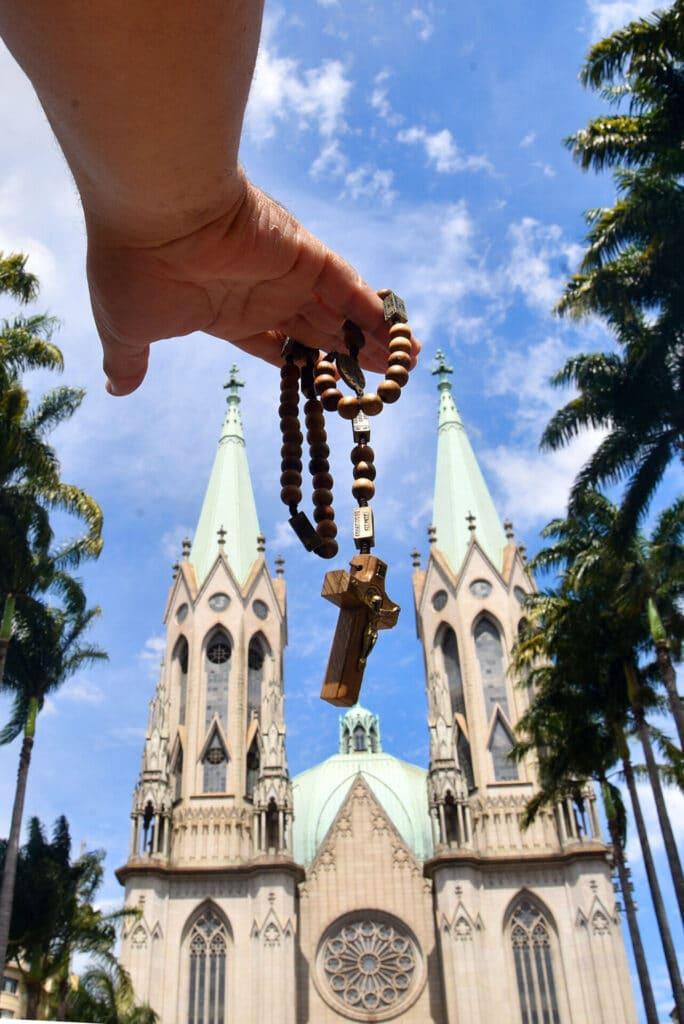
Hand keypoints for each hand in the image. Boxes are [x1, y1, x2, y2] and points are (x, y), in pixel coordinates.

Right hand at [86, 175, 419, 395]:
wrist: (151, 211)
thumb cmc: (136, 269)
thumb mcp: (129, 330)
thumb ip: (129, 362)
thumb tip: (116, 388)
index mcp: (227, 313)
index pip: (274, 346)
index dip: (301, 370)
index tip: (326, 393)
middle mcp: (263, 293)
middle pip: (318, 335)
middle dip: (348, 360)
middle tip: (381, 386)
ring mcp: (288, 274)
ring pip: (342, 316)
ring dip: (373, 341)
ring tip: (406, 365)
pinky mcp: (308, 256)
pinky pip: (352, 289)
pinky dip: (375, 312)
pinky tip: (401, 336)